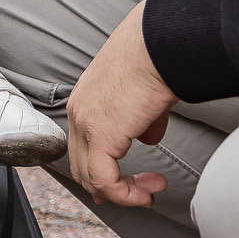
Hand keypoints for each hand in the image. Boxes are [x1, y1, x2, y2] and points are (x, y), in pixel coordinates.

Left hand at [67, 0, 177, 207]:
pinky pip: (105, 180)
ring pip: (91, 176)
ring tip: (151, 190)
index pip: (82, 145)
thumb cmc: (158, 56)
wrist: (160, 43)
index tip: (126, 184)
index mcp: (86, 98)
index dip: (100, 170)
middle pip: (82, 165)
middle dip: (111, 186)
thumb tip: (148, 137)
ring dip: (124, 191)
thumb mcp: (146, 93)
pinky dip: (125, 194)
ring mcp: (85, 123)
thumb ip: (143, 120)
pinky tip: (146, 193)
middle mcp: (78, 111)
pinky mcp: (99, 136)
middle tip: (139, 193)